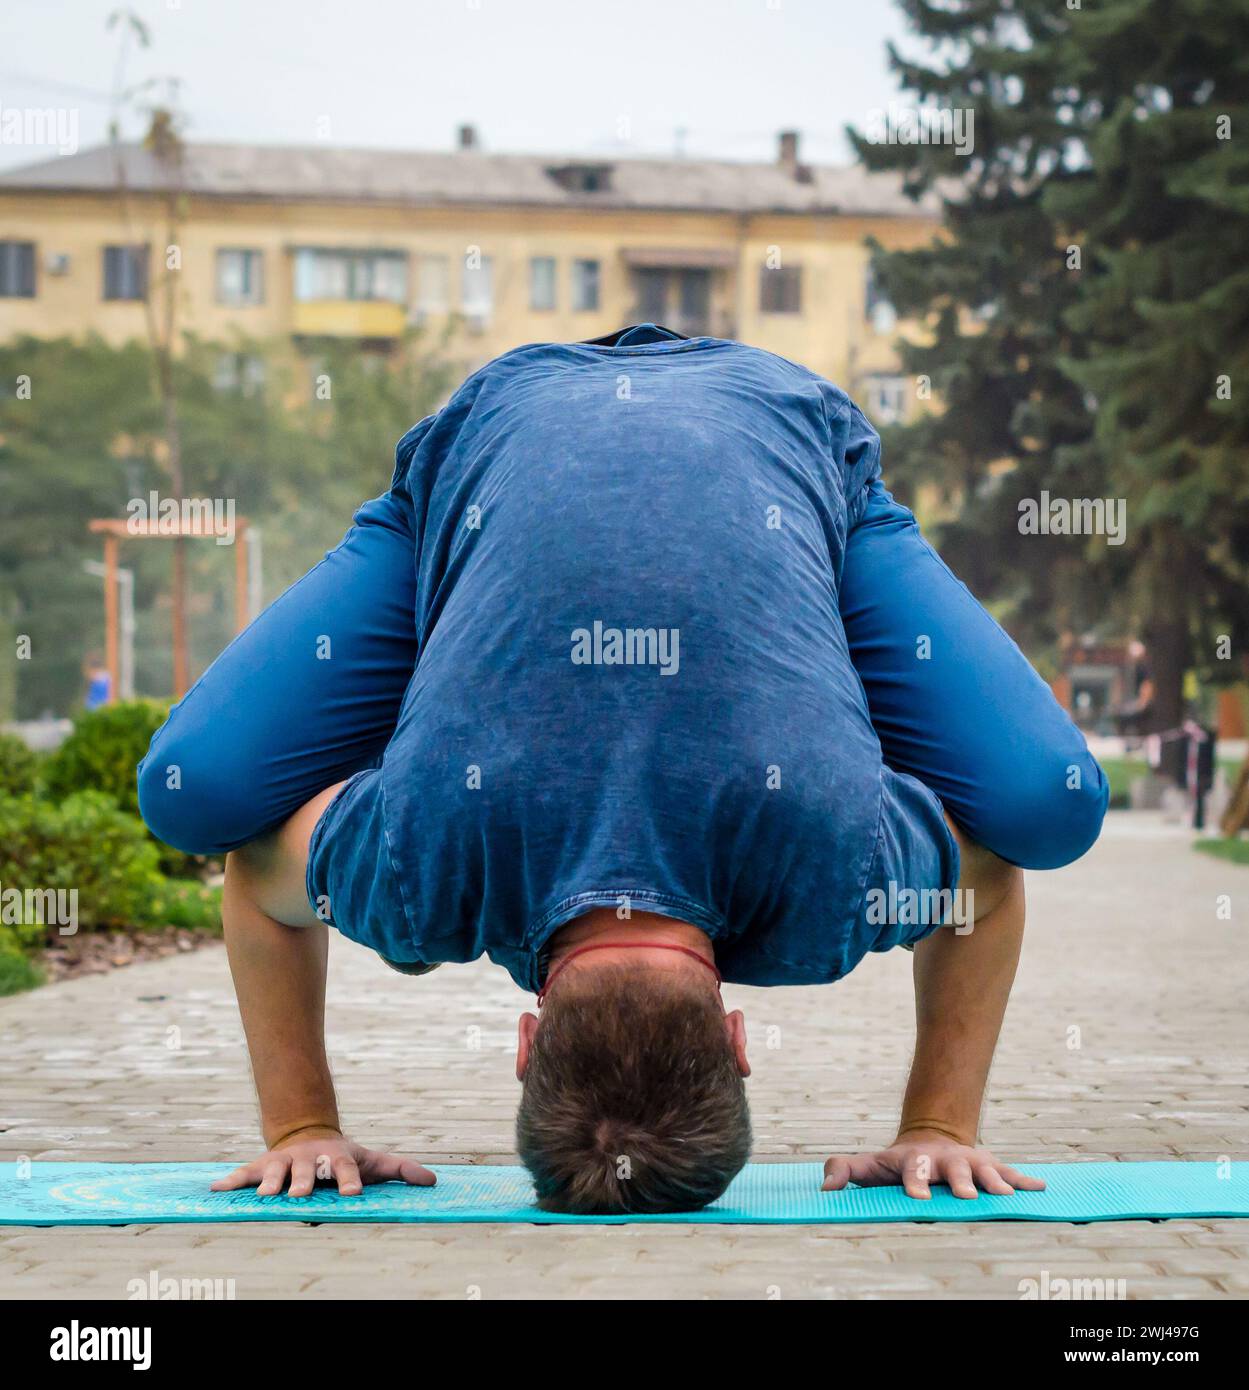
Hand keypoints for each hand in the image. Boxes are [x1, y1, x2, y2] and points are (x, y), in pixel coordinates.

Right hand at [211, 1128, 436, 1197]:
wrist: (310, 1134)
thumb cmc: (344, 1158)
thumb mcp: (372, 1161)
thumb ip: (401, 1169)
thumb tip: (433, 1181)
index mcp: (338, 1159)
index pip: (347, 1170)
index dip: (350, 1180)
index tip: (353, 1194)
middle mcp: (310, 1159)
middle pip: (308, 1171)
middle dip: (305, 1181)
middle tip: (300, 1195)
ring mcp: (285, 1162)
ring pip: (276, 1171)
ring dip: (270, 1183)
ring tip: (264, 1195)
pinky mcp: (262, 1166)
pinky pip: (244, 1173)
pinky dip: (230, 1181)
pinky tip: (214, 1190)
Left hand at [821, 1128, 1045, 1200]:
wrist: (931, 1139)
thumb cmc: (897, 1163)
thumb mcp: (870, 1165)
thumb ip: (845, 1170)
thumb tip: (825, 1188)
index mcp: (915, 1160)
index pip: (912, 1170)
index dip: (914, 1183)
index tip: (918, 1200)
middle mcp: (945, 1159)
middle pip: (954, 1168)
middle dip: (961, 1181)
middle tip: (967, 1195)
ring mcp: (969, 1161)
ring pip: (985, 1168)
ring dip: (996, 1180)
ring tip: (1007, 1195)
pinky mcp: (989, 1166)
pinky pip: (1009, 1172)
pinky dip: (1024, 1180)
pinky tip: (1040, 1189)